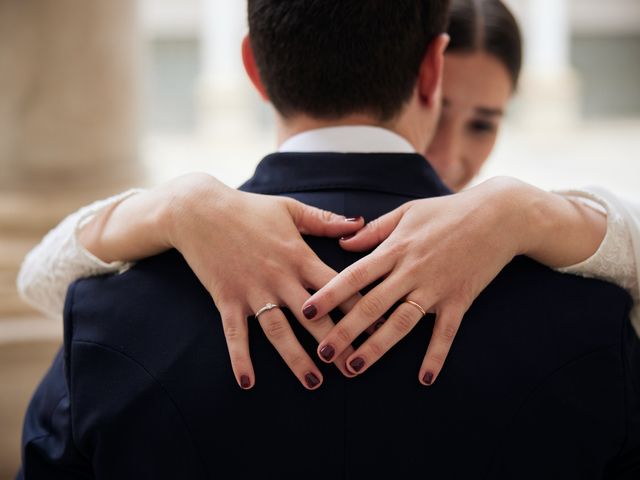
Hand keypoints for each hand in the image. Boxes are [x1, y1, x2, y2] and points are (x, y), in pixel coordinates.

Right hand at [161, 173, 364, 389]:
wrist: (199, 210)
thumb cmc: (248, 208)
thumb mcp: (291, 208)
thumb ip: (326, 220)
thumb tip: (359, 222)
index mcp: (299, 256)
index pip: (337, 285)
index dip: (361, 306)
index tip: (381, 325)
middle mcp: (280, 278)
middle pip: (314, 316)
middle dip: (336, 342)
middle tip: (355, 366)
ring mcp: (252, 291)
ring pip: (279, 331)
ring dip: (296, 359)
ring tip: (314, 382)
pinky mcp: (227, 299)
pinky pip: (234, 334)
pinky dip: (240, 358)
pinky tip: (247, 382)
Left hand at [302, 177, 532, 384]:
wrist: (499, 215)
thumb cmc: (448, 210)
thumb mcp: (407, 211)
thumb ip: (374, 230)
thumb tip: (343, 243)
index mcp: (396, 248)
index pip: (355, 274)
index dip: (330, 294)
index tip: (307, 311)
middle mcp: (412, 270)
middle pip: (373, 305)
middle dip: (345, 331)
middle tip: (323, 354)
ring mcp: (436, 287)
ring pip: (402, 323)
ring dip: (377, 348)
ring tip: (354, 368)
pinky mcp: (460, 299)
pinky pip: (446, 332)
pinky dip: (436, 355)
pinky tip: (424, 378)